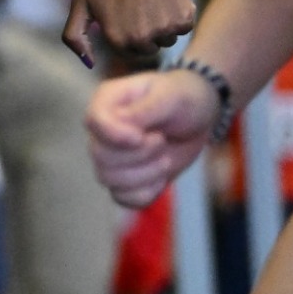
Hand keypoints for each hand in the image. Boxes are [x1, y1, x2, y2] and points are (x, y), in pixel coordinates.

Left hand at [62, 0, 195, 63]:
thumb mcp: (81, 4)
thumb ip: (75, 36)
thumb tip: (89, 64)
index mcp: (117, 41)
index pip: (130, 52)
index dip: (128, 32)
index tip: (125, 13)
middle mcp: (141, 40)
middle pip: (151, 48)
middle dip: (146, 31)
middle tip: (138, 5)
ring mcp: (164, 30)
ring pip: (168, 38)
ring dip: (163, 23)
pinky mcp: (184, 18)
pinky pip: (185, 27)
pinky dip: (180, 14)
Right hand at [85, 69, 216, 206]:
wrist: (198, 118)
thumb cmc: (183, 98)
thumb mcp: (171, 95)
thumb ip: (145, 110)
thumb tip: (125, 127)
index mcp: (106, 102)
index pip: (94, 122)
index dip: (116, 135)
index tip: (143, 136)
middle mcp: (102, 131)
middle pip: (100, 156)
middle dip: (139, 155)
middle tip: (162, 140)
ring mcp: (111, 156)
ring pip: (109, 179)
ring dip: (145, 175)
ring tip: (165, 159)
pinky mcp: (125, 179)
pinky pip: (122, 198)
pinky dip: (145, 193)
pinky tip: (161, 178)